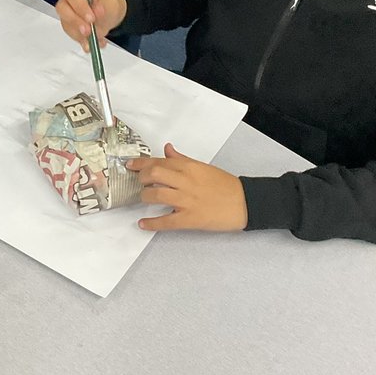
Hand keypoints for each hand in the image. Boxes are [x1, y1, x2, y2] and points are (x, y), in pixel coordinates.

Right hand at [55, 0, 126, 51]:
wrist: (109, 15)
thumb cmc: (108, 4)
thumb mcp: (110, 2)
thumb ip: (104, 6)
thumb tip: (98, 11)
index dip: (80, 8)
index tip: (91, 18)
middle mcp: (69, 1)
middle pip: (63, 11)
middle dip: (76, 22)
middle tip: (88, 31)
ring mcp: (67, 16)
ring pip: (68, 26)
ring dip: (81, 36)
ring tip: (97, 40)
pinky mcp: (70, 29)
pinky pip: (74, 37)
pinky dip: (84, 42)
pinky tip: (94, 44)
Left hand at [132, 143, 247, 230]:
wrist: (245, 202)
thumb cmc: (226, 185)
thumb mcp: (203, 167)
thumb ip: (182, 159)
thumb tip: (167, 150)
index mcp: (189, 167)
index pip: (159, 161)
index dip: (141, 163)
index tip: (130, 165)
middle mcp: (186, 181)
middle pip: (154, 174)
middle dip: (142, 178)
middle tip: (140, 182)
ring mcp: (187, 200)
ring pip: (157, 195)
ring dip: (145, 196)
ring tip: (144, 198)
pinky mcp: (190, 218)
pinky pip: (166, 221)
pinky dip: (151, 223)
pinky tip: (143, 224)